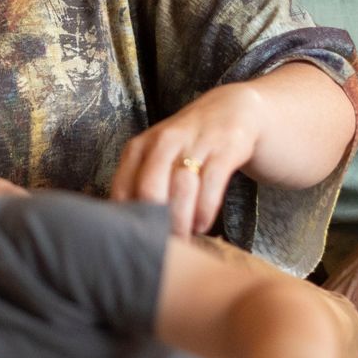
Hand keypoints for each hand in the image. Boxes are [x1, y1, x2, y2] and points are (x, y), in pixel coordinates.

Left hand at [111, 83, 262, 238]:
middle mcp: (163, 142)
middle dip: (156, 225)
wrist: (234, 109)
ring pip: (180, 188)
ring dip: (181, 220)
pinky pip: (211, 182)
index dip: (129, 222)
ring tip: (185, 238)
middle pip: (149, 190)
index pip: (122, 190)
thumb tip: (129, 232)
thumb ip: (142, 186)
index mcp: (139, 147)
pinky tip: (202, 225)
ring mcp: (195, 142)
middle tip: (163, 248)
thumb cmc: (189, 144)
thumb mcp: (158, 157)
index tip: (138, 243)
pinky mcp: (225, 147)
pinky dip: (205, 209)